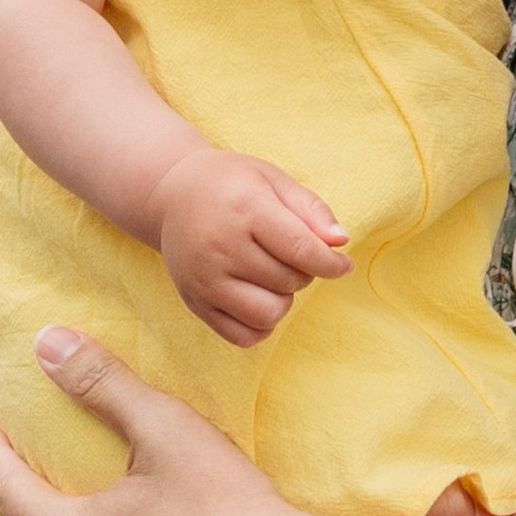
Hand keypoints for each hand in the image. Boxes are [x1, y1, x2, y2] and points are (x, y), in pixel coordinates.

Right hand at [152, 147, 350, 344]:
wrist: (171, 194)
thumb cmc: (231, 184)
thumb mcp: (273, 179)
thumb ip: (311, 209)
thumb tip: (341, 242)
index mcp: (245, 210)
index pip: (302, 250)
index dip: (332, 264)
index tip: (344, 265)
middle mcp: (220, 248)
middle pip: (288, 281)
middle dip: (304, 272)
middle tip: (290, 254)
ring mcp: (204, 280)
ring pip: (268, 314)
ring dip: (284, 300)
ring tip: (274, 277)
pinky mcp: (194, 303)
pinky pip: (242, 336)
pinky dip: (261, 325)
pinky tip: (260, 298)